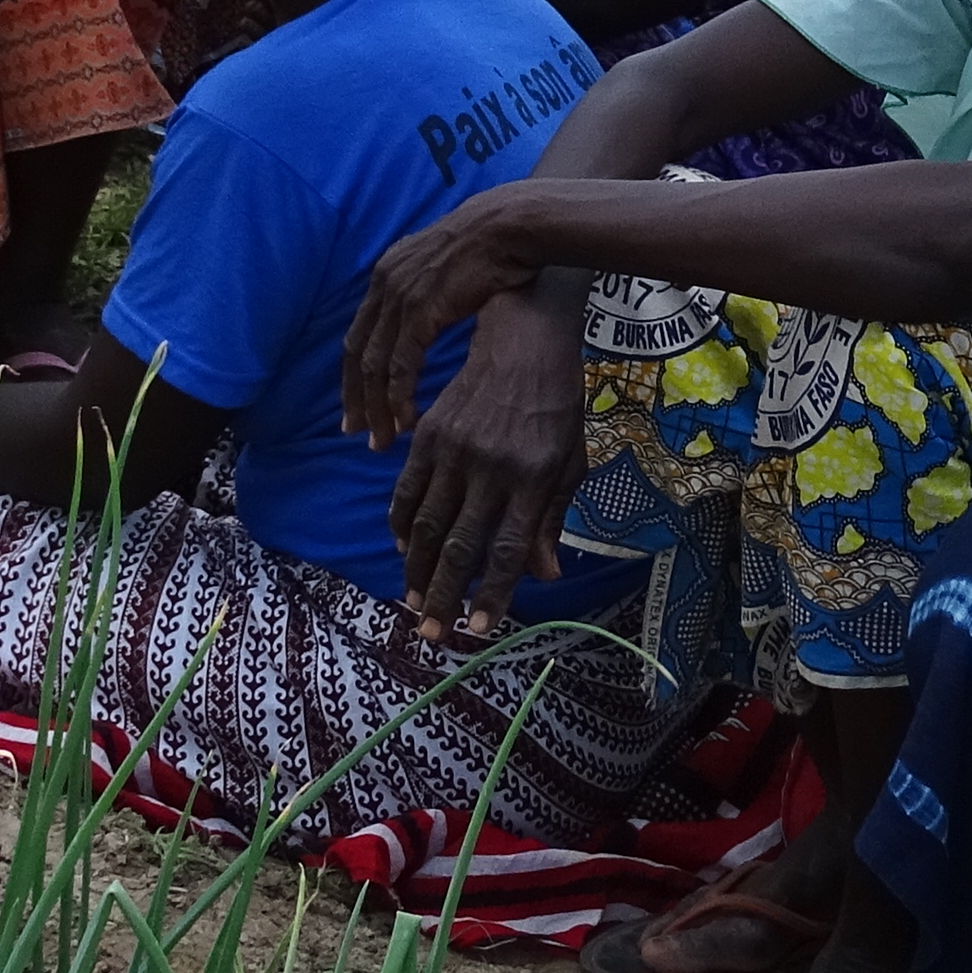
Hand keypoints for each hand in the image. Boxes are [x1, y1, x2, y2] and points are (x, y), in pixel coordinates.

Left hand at [347, 192, 553, 441]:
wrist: (508, 225)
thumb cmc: (488, 247)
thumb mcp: (442, 267)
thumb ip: (424, 294)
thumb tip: (422, 323)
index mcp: (386, 275)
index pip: (359, 335)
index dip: (353, 375)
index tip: (355, 408)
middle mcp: (384, 285)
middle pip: (357, 353)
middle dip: (356, 398)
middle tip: (356, 432)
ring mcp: (399, 297)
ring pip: (375, 365)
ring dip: (377, 407)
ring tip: (382, 439)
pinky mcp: (421, 310)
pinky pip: (401, 364)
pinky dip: (400, 396)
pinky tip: (407, 419)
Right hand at [385, 301, 588, 640]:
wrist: (522, 341)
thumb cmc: (556, 406)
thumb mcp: (570, 461)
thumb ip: (551, 519)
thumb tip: (544, 576)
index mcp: (532, 478)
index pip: (507, 550)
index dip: (492, 594)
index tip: (479, 629)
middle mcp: (491, 468)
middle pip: (461, 545)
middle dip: (443, 594)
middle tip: (431, 632)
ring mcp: (456, 450)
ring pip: (428, 523)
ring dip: (417, 568)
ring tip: (412, 601)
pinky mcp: (430, 434)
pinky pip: (407, 488)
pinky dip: (401, 522)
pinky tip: (401, 547)